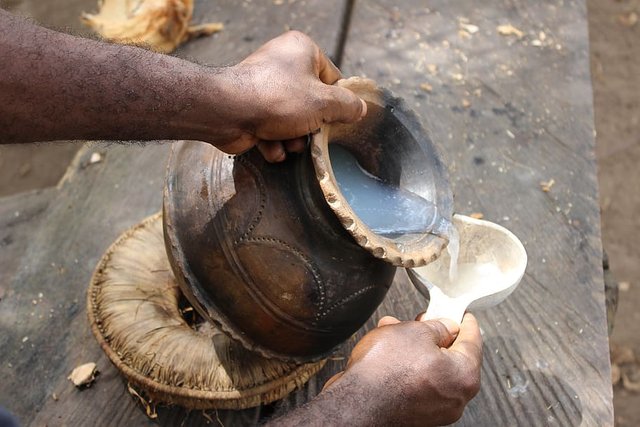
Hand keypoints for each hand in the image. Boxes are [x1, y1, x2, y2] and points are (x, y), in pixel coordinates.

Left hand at [213, 31, 366, 161]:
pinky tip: (268, 144)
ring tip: (286, 140)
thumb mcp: (324, 103)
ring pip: (293, 121)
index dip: (335, 102)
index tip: (334, 119)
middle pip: (313, 103)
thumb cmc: (278, 99)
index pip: (332, 78)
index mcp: (302, 50)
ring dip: (293, 139)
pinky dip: (273, 142)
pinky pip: (273, 129)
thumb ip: (347, 106)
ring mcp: (265, 88)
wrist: (227, 112)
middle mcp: (282, 64)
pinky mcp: (251, 110)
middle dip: (311, 127)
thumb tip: (361, 109)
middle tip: (308, 133)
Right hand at [322, 314, 482, 425]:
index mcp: (464, 375)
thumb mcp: (413, 332)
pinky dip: (408, 366)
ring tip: (394, 331)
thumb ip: (436, 327)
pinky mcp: (417, 414)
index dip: (465, 322)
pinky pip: (419, 382)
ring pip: (431, 368)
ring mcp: (436, 409)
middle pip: (451, 356)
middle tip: (422, 320)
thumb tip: (445, 327)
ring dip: (415, 347)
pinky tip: (390, 351)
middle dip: (432, 334)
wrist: (355, 403)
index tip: (463, 316)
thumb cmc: (384, 372)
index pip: (473, 341)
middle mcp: (455, 397)